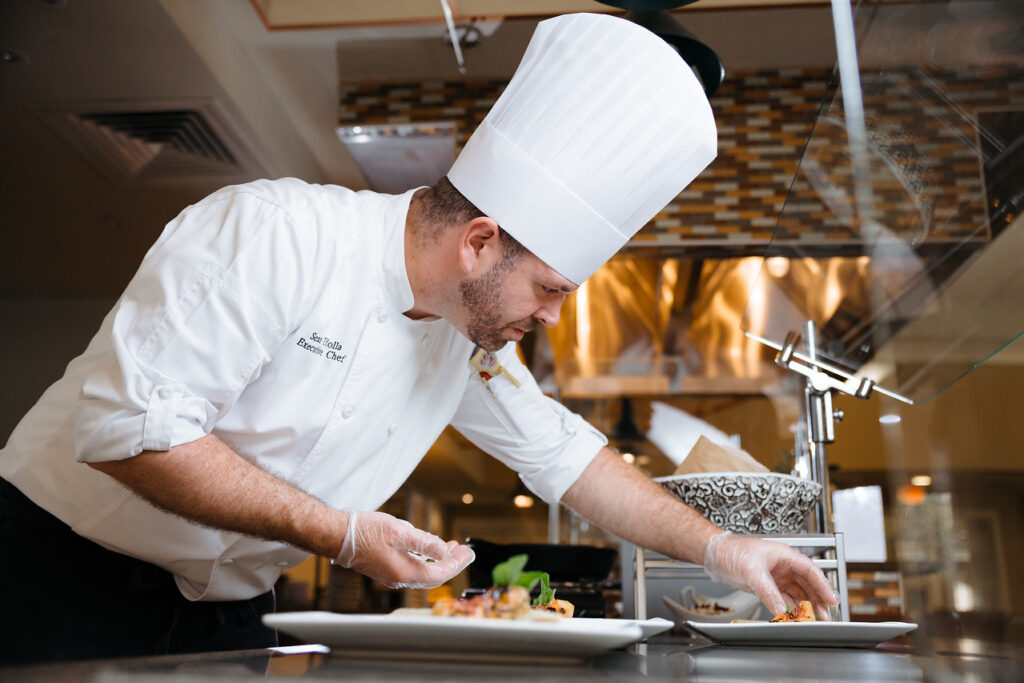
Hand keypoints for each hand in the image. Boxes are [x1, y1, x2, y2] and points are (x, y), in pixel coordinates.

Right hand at [334, 511, 474, 588]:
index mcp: (404, 572)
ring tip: (450, 546)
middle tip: (464, 550)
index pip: (439, 573)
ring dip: (438, 559)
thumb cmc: (364, 531)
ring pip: (423, 572)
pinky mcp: (385, 569)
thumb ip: (423, 542)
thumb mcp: (399, 532)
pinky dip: (425, 559)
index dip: (457, 564)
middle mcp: (399, 578)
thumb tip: (443, 550)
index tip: (469, 554)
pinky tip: (428, 548)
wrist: (336, 536)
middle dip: (451, 562)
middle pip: (433, 576)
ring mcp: (391, 575)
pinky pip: (412, 568)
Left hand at [702, 531, 837, 619]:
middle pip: (808, 583)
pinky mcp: (768, 585)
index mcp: (784, 555)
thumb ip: (767, 590)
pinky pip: (785, 597)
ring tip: (814, 618)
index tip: (831, 600)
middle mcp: (783, 565)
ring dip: (806, 605)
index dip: (823, 585)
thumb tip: (780, 608)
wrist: (715, 554)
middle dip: (818, 599)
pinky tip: (795, 615)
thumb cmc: (732, 551)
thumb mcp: (751, 570)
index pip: (810, 570)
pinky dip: (791, 607)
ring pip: (798, 591)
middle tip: (825, 615)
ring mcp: (776, 576)